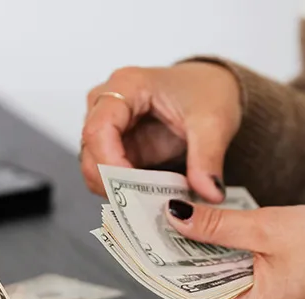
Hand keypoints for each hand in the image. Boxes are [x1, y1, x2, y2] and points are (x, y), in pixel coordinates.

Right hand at [79, 61, 241, 202]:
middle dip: (112, 183)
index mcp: (127, 85)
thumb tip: (209, 192)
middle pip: (90, 150)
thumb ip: (208, 158)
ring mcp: (110, 127)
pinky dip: (126, 191)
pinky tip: (150, 200)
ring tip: (151, 204)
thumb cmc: (207, 91)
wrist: (213, 88)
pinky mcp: (118, 147)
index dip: (109, 162)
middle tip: (143, 206)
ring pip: (94, 166)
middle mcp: (108, 103)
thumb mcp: (214, 122)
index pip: (99, 128)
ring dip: (118, 190)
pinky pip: (110, 175)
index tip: (132, 189)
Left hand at [163, 199, 304, 298]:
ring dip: (200, 252)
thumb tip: (176, 217)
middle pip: (196, 286)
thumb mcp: (269, 227)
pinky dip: (222, 257)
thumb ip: (216, 225)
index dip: (162, 255)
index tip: (142, 229)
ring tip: (183, 217)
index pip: (185, 287)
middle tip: (157, 215)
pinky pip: (233, 281)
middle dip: (178, 251)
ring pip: (213, 282)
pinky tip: (215, 231)